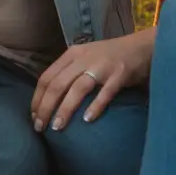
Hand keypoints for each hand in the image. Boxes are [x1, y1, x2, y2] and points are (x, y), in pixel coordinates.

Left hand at [31, 28, 154, 131]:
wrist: (141, 47)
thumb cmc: (110, 56)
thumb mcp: (85, 57)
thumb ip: (70, 72)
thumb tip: (49, 100)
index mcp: (73, 54)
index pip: (47, 76)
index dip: (37, 98)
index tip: (33, 117)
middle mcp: (84, 58)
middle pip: (58, 83)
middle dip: (46, 107)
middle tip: (40, 127)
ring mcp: (102, 66)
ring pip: (77, 88)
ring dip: (65, 109)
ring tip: (57, 127)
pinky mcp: (119, 74)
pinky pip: (105, 92)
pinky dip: (95, 106)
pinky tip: (88, 120)